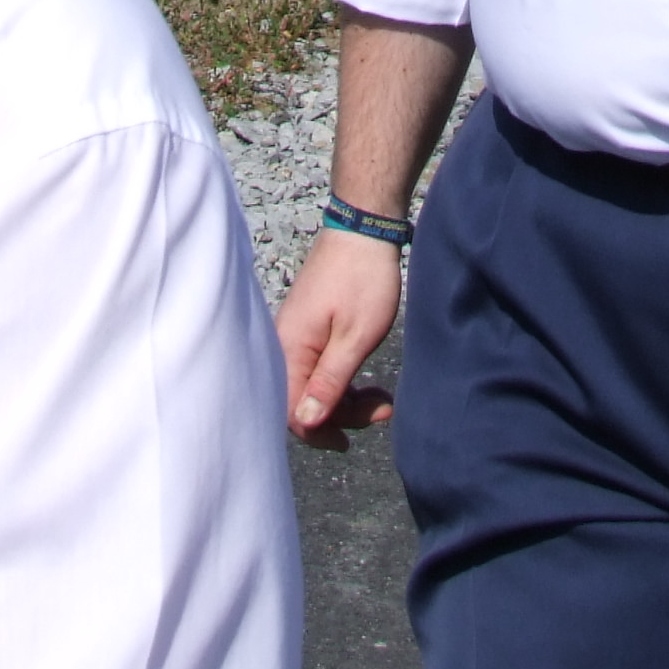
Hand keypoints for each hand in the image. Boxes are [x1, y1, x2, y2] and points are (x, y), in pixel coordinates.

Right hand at [275, 231, 401, 448]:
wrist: (363, 228)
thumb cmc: (363, 279)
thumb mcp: (355, 337)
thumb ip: (330, 382)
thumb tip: (306, 422)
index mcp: (290, 349)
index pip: (291, 412)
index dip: (319, 431)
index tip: (350, 439)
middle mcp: (285, 346)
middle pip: (302, 402)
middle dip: (342, 416)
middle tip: (382, 410)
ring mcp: (296, 338)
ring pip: (314, 388)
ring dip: (347, 401)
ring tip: (383, 400)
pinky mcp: (309, 332)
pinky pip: (318, 370)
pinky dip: (343, 382)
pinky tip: (369, 384)